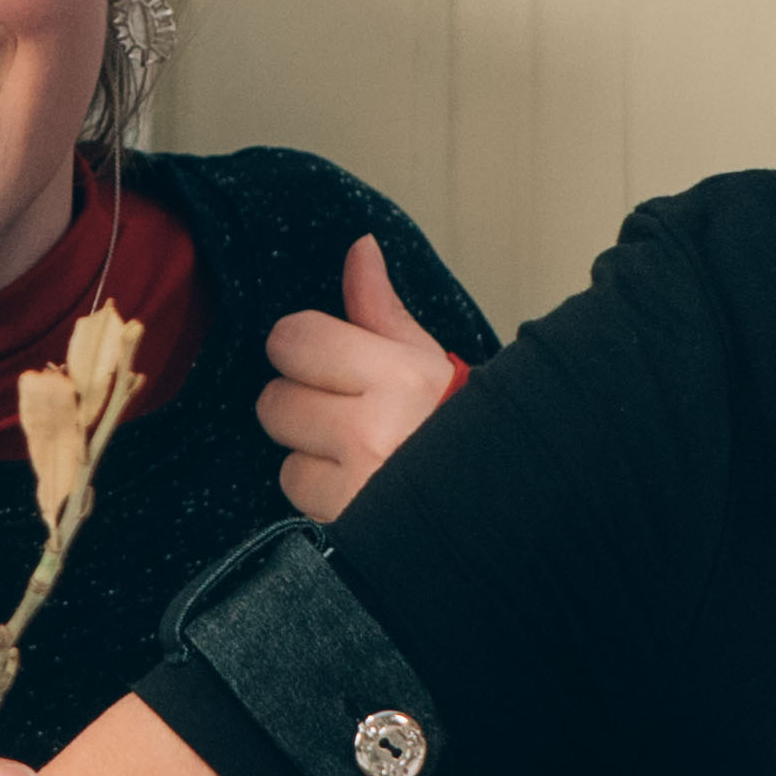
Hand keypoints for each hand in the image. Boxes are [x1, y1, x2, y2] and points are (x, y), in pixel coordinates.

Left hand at [258, 236, 463, 524]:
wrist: (501, 501)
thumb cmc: (461, 427)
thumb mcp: (428, 361)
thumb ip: (381, 310)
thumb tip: (360, 249)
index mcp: (398, 376)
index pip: (293, 339)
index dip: (304, 348)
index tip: (327, 360)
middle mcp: (372, 429)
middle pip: (275, 399)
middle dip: (303, 403)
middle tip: (348, 412)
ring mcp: (357, 484)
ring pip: (284, 453)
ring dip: (311, 454)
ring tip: (359, 455)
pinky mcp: (346, 525)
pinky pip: (297, 494)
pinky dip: (319, 492)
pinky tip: (359, 488)